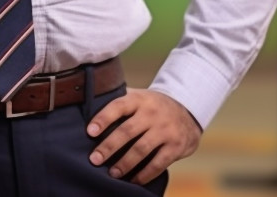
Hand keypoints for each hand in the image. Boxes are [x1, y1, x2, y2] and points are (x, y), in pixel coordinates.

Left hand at [86, 88, 201, 184]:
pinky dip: (144, 174)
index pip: (118, 106)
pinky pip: (158, 163)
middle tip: (94, 159)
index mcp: (139, 99)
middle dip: (109, 146)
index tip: (89, 131)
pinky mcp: (176, 146)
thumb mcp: (140, 97)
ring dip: (125, 163)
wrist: (188, 113)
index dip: (103, 118)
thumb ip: (120, 101)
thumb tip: (88, 106)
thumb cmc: (152, 107)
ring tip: (112, 173)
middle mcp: (152, 113)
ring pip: (141, 149)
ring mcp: (165, 130)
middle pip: (127, 130)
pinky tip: (133, 180)